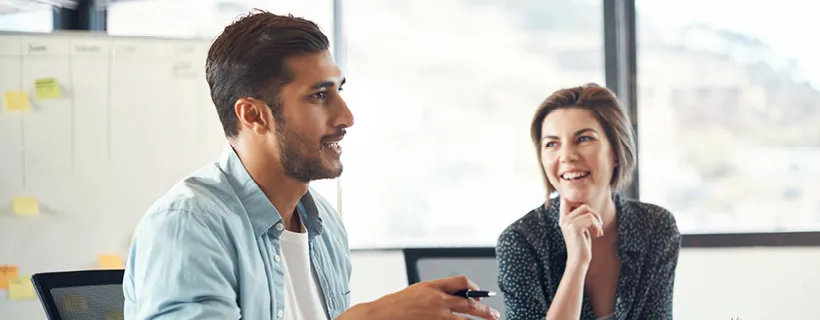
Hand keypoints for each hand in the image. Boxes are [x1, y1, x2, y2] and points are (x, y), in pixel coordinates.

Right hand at [343, 276, 499, 319]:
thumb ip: (438, 290)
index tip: (480, 293)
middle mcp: (438, 301)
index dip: (474, 287)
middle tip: (494, 314)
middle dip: (485, 310)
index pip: (461, 282)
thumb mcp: (419, 290)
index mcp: (433, 287)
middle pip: (469, 303)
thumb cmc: (398, 304)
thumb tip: (460, 294)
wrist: (381, 315)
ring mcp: (437, 317)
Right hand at [558, 197, 603, 268]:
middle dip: (595, 214)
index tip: (587, 215)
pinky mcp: (574, 228)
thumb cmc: (582, 246)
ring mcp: (568, 223)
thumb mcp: (581, 229)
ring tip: (598, 231)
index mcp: (563, 219)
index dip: (576, 201)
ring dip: (597, 221)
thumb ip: (581, 218)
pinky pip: (590, 219)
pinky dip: (598, 226)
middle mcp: (564, 220)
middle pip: (583, 205)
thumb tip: (586, 207)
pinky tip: (597, 234)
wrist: (578, 261)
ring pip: (588, 211)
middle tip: (599, 226)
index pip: (566, 200)